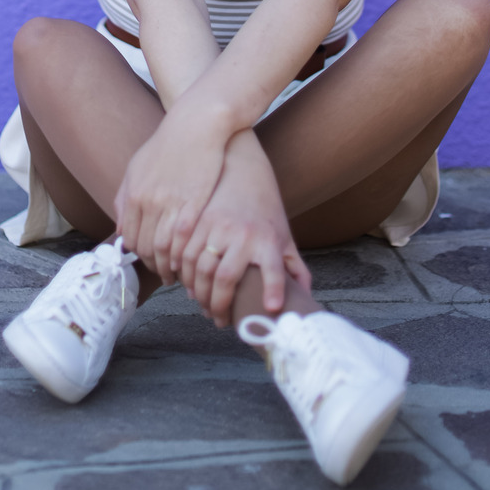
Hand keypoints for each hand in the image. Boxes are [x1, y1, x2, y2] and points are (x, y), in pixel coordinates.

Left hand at [114, 107, 226, 282]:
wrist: (196, 124)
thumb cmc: (168, 144)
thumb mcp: (137, 167)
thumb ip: (125, 198)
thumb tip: (121, 228)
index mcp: (133, 194)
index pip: (130, 238)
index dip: (139, 255)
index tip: (149, 261)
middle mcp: (147, 202)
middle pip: (144, 247)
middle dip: (152, 265)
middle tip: (162, 273)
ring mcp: (170, 203)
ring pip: (162, 248)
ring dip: (167, 266)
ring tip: (175, 273)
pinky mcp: (193, 203)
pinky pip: (182, 239)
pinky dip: (182, 254)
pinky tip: (188, 259)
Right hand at [180, 131, 310, 326]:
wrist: (241, 169)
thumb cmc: (265, 210)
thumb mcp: (283, 235)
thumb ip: (294, 267)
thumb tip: (305, 297)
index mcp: (268, 240)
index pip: (275, 268)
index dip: (274, 288)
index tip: (271, 308)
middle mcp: (243, 234)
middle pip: (225, 278)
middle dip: (219, 306)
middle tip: (219, 320)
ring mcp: (217, 227)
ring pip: (200, 269)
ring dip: (199, 294)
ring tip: (204, 306)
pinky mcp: (198, 221)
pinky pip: (185, 254)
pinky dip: (184, 274)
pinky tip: (189, 285)